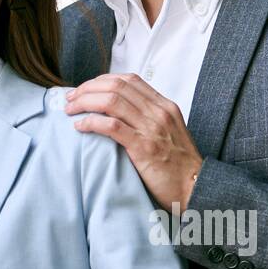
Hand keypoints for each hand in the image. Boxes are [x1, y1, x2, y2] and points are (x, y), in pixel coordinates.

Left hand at [64, 73, 202, 209]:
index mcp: (165, 106)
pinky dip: (91, 122)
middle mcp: (159, 112)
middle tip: (71, 98)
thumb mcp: (169, 132)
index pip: (129, 80)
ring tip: (71, 110)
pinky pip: (111, 126)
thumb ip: (149, 118)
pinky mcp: (143, 147)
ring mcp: (152, 128)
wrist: (196, 188)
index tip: (86, 88)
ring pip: (111, 101)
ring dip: (85, 102)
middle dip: (88, 89)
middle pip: (116, 86)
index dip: (102, 80)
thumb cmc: (179, 165)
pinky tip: (80, 127)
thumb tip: (119, 111)